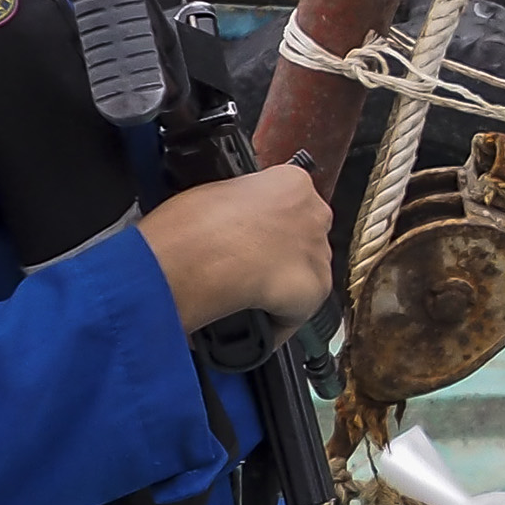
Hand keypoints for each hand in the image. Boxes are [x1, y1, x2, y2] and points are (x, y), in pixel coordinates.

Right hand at [142, 165, 334, 337]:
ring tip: (248, 296)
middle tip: (251, 268)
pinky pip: (298, 311)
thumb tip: (234, 223)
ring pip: (307, 274)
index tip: (256, 238)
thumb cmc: (186, 226)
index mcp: (291, 181)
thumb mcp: (214, 194)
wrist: (187, 260)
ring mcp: (317, 251)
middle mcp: (314, 212)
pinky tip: (252, 323)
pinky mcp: (315, 289)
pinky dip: (276, 322)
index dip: (272, 225)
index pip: (293, 204)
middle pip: (306, 237)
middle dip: (282, 254)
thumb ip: (241, 205)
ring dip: (283, 287)